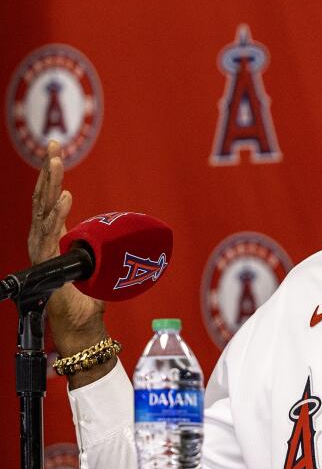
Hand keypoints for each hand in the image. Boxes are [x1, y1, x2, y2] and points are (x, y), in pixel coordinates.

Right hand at [30, 141, 108, 379]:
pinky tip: (65, 194)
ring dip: (50, 184)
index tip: (56, 151)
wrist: (81, 323)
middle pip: (42, 198)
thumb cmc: (90, 296)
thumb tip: (132, 236)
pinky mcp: (46, 261)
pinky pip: (51, 231)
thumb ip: (107, 247)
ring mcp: (41, 249)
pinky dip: (58, 212)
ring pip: (43, 209)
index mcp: (53, 236)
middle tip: (53, 145)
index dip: (51, 176)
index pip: (48, 199)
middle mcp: (42, 239)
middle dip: (47, 170)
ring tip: (56, 162)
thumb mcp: (101, 262)